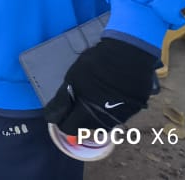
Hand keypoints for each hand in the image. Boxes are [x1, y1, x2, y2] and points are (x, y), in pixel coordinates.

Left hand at [43, 38, 158, 134]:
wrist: (128, 56)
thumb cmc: (95, 65)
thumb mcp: (72, 79)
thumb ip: (62, 99)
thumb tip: (53, 115)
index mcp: (86, 114)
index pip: (68, 127)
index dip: (62, 119)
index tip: (61, 109)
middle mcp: (103, 121)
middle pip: (85, 125)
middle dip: (78, 115)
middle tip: (78, 96)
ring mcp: (119, 117)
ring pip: (101, 121)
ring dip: (95, 111)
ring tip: (95, 93)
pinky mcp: (132, 111)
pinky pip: (115, 114)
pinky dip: (110, 107)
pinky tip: (110, 92)